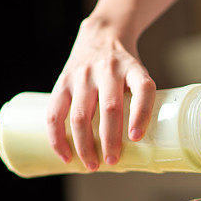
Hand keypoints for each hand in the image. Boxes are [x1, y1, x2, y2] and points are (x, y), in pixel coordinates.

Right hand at [47, 17, 155, 170]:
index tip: (136, 137)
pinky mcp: (63, 82)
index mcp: (133, 69)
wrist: (102, 34)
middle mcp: (108, 70)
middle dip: (110, 139)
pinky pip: (55, 113)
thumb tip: (146, 150)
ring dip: (85, 144)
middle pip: (109, 108)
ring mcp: (82, 76)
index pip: (143, 89)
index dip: (140, 114)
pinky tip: (66, 156)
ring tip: (92, 165)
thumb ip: (140, 104)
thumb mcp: (139, 76)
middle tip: (113, 161)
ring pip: (80, 115)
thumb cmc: (125, 68)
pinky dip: (58, 138)